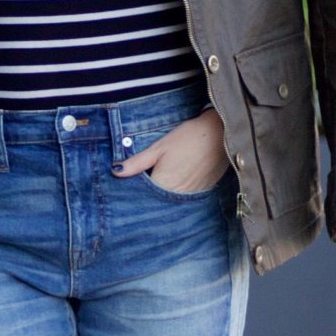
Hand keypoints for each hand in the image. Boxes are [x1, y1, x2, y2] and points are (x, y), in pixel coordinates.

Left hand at [112, 107, 228, 193]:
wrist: (218, 133)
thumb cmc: (187, 137)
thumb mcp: (159, 147)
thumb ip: (137, 162)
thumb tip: (116, 171)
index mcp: (164, 184)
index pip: (144, 198)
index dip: (136, 195)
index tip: (129, 192)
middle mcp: (178, 194)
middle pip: (158, 202)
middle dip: (150, 198)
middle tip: (145, 187)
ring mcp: (192, 194)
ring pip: (173, 202)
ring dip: (165, 197)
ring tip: (164, 183)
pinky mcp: (204, 191)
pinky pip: (187, 198)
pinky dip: (179, 193)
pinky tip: (178, 182)